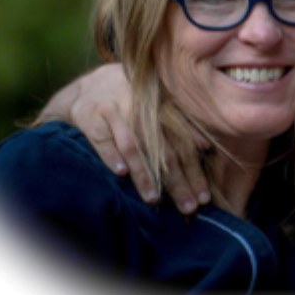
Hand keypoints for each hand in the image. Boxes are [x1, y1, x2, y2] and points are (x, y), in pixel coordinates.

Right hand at [53, 64, 211, 213]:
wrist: (88, 87)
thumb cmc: (129, 101)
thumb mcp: (156, 106)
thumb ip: (181, 124)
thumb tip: (206, 147)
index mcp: (161, 108)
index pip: (183, 144)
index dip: (194, 171)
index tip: (204, 197)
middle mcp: (141, 108)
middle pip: (163, 150)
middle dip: (177, 181)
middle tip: (188, 207)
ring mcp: (115, 111)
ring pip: (133, 146)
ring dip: (144, 173)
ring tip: (154, 198)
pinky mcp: (90, 115)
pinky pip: (102, 138)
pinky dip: (111, 155)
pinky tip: (120, 173)